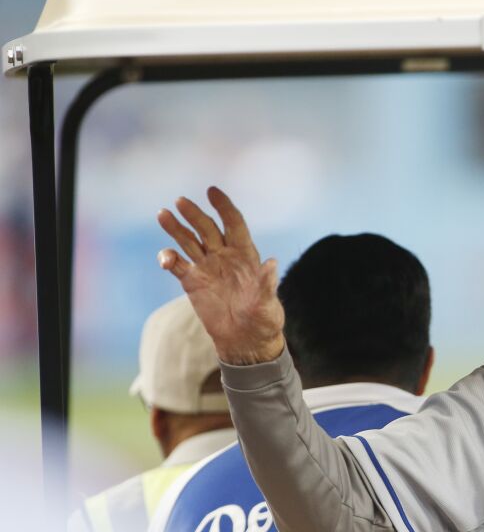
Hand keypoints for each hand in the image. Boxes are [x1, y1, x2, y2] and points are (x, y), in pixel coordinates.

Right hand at [156, 187, 285, 364]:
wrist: (245, 340)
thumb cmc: (264, 320)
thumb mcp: (269, 304)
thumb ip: (267, 283)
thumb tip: (272, 262)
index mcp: (246, 255)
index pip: (234, 224)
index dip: (224, 207)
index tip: (212, 191)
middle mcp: (224, 256)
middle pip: (207, 228)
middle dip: (195, 215)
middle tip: (181, 202)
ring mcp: (207, 267)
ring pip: (189, 241)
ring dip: (176, 228)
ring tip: (163, 214)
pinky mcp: (192, 281)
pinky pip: (178, 265)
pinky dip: (169, 259)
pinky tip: (165, 258)